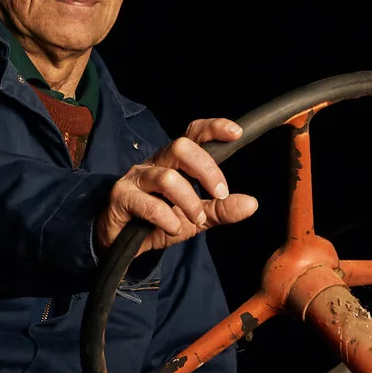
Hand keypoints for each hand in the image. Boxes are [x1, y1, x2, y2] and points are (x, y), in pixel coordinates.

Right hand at [96, 118, 260, 250]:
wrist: (119, 244)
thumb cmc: (157, 222)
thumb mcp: (195, 218)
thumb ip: (221, 209)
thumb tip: (252, 204)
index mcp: (174, 162)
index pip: (192, 134)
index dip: (213, 128)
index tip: (236, 133)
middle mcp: (154, 163)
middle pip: (179, 146)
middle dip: (206, 169)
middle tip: (220, 192)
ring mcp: (136, 178)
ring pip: (167, 178)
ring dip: (189, 201)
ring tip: (197, 219)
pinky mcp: (121, 197)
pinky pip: (149, 204)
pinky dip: (168, 219)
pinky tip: (173, 229)